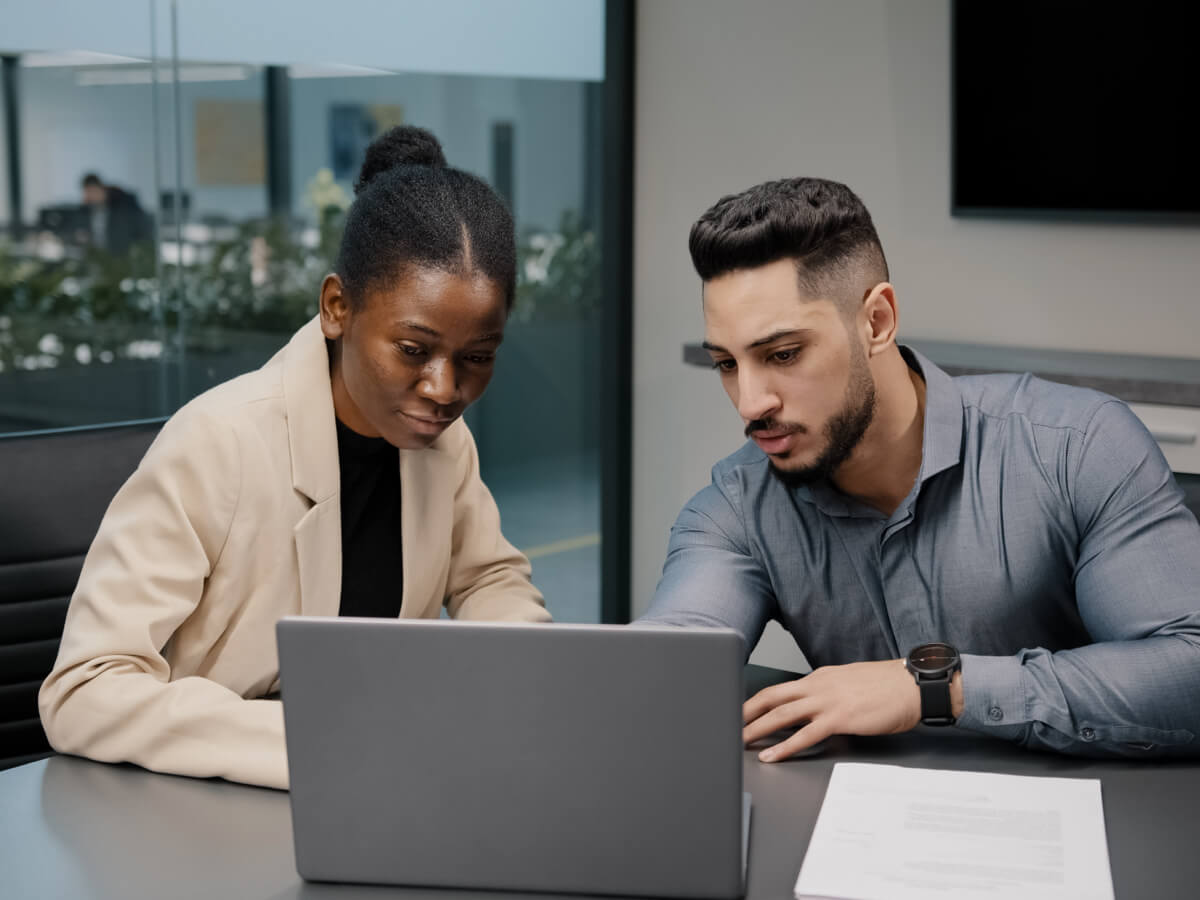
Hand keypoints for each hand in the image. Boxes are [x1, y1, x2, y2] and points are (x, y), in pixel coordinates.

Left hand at [742, 659, 920, 760]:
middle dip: (746, 711)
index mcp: (820, 678)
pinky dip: (785, 746)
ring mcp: (828, 701)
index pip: (780, 688)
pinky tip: (772, 755)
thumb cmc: (888, 687)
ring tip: (740, 741)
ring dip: (757, 729)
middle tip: (727, 724)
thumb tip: (814, 706)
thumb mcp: (851, 683)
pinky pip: (805, 734)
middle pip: (771, 697)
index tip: (740, 711)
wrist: (913, 685)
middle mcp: (818, 685)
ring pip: (782, 714)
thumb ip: (829, 693)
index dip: (756, 701)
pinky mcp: (840, 718)